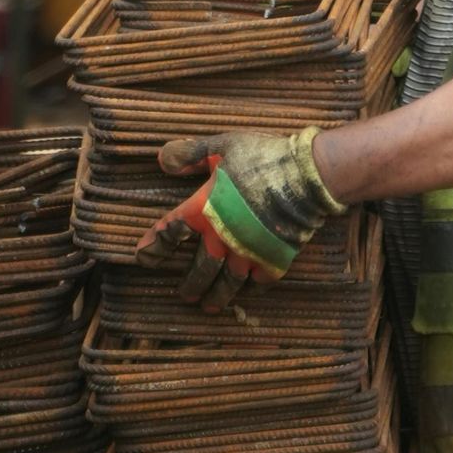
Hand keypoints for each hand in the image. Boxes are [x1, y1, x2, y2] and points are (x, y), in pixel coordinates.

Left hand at [139, 127, 337, 312]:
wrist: (309, 174)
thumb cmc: (264, 156)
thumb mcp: (222, 146)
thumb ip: (191, 155)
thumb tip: (161, 160)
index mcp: (204, 209)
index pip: (169, 232)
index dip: (154, 246)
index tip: (143, 258)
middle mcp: (222, 237)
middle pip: (200, 268)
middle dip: (190, 284)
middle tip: (184, 296)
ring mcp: (249, 252)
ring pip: (228, 282)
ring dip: (217, 296)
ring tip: (209, 307)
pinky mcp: (275, 258)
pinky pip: (260, 281)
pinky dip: (253, 287)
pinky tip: (250, 289)